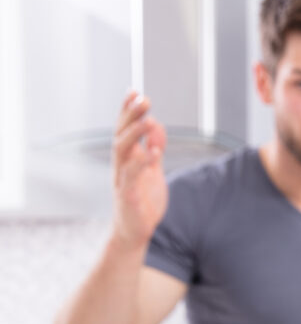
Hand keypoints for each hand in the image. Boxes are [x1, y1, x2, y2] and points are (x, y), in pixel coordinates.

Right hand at [112, 91, 167, 249]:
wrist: (136, 232)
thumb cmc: (144, 201)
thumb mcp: (154, 170)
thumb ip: (155, 148)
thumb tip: (157, 124)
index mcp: (127, 158)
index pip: (124, 129)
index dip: (128, 110)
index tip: (135, 92)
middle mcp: (121, 165)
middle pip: (121, 134)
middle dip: (131, 116)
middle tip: (144, 100)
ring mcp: (122, 179)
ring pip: (122, 151)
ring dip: (135, 134)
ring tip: (149, 119)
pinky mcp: (128, 195)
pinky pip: (132, 175)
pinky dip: (142, 162)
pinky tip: (155, 152)